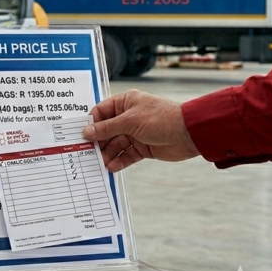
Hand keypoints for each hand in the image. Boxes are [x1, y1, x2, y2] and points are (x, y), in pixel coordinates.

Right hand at [82, 90, 200, 171]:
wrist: (190, 133)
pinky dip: (119, 161)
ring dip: (108, 154)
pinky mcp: (143, 147)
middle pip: (106, 131)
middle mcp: (128, 117)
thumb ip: (107, 128)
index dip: (91, 124)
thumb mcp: (130, 121)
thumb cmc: (161, 118)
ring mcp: (135, 133)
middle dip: (98, 142)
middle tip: (87, 153)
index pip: (101, 112)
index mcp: (125, 103)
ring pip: (115, 144)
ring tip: (100, 163)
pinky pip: (127, 155)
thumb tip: (87, 132)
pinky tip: (112, 167)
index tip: (81, 136)